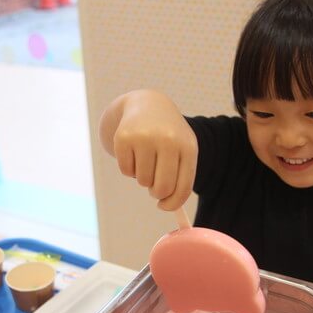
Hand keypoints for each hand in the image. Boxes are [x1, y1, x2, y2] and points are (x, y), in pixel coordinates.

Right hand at [100, 90, 197, 210]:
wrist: (148, 106)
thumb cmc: (168, 137)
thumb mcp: (181, 152)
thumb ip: (179, 181)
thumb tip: (168, 207)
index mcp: (188, 147)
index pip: (182, 188)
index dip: (172, 204)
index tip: (164, 206)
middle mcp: (168, 140)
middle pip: (161, 188)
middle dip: (156, 192)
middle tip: (153, 184)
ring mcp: (145, 138)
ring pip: (142, 181)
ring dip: (142, 177)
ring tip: (146, 158)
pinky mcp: (124, 137)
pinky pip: (126, 171)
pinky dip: (129, 168)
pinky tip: (134, 151)